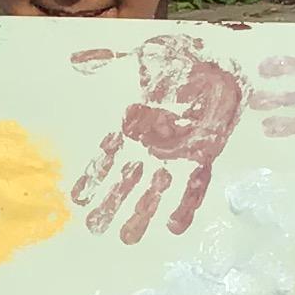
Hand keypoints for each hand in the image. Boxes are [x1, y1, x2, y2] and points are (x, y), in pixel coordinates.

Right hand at [69, 32, 246, 241]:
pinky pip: (192, 187)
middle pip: (127, 180)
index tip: (77, 199)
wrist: (217, 64)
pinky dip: (183, 207)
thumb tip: (78, 60)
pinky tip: (173, 228)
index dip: (93, 177)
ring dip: (140, 213)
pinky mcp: (201, 158)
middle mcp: (150, 145)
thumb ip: (107, 62)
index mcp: (132, 124)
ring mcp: (176, 155)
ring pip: (153, 189)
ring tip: (126, 237)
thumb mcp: (138, 57)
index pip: (106, 156)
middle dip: (112, 204)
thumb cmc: (177, 61)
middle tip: (94, 229)